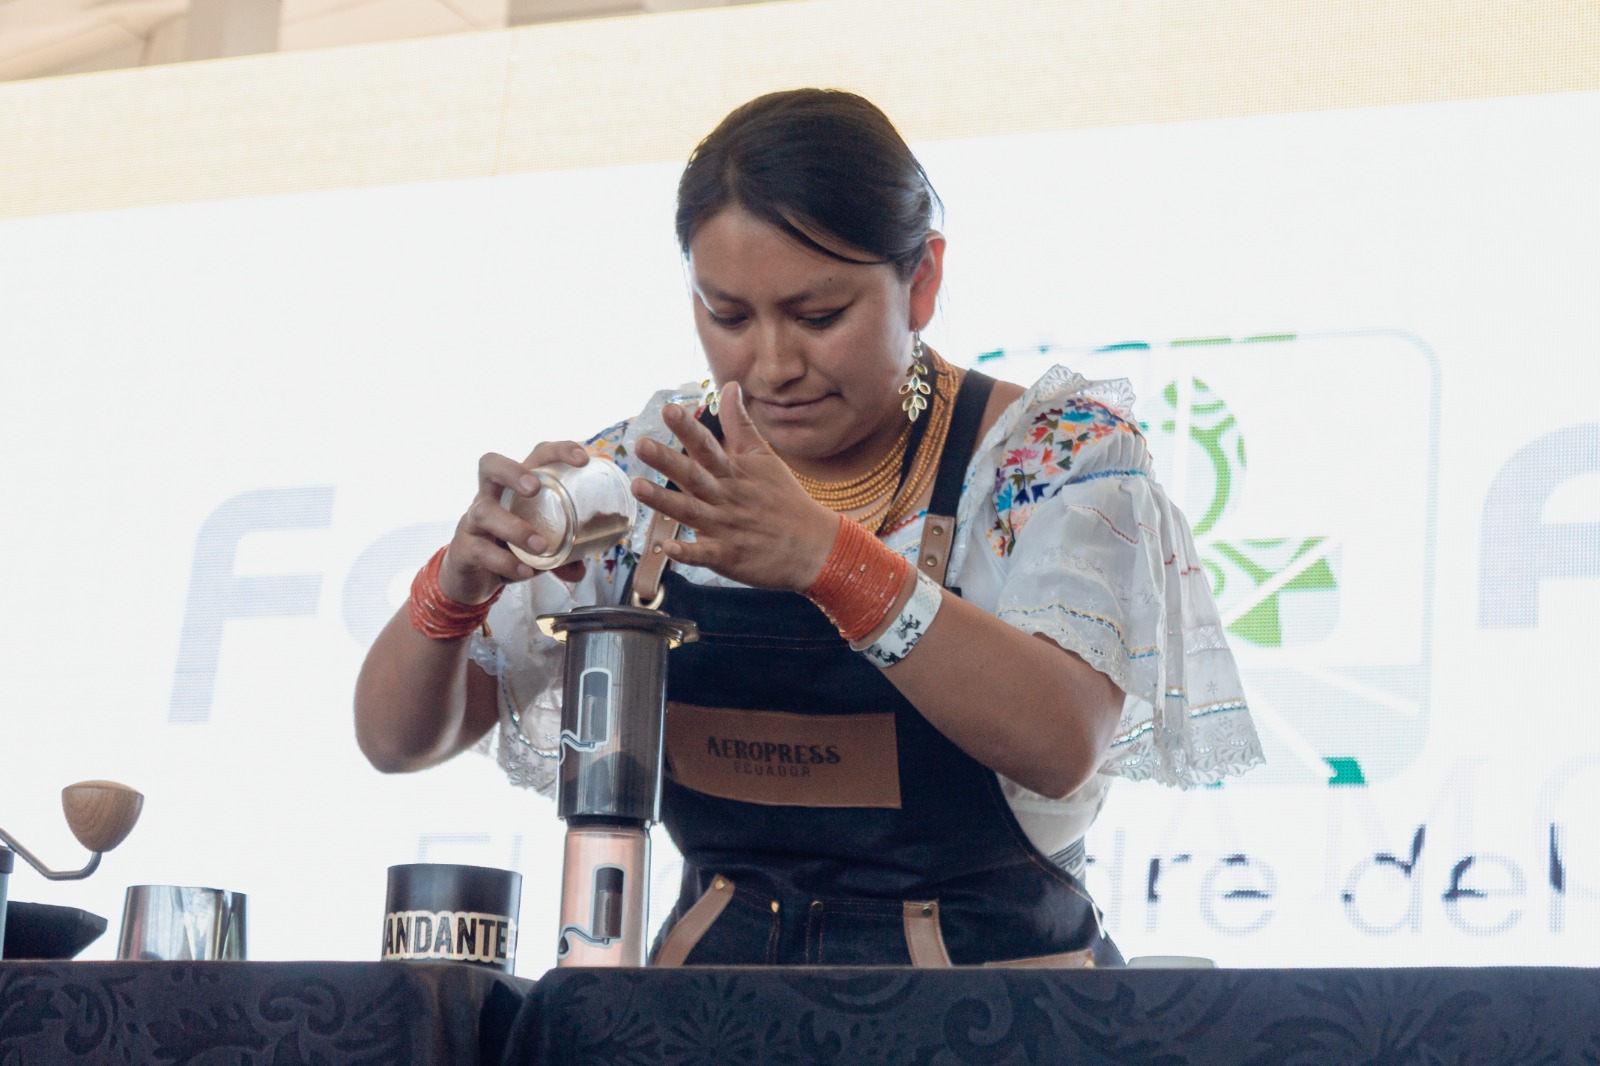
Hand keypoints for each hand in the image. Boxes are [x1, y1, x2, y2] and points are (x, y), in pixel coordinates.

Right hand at [440, 441, 590, 603]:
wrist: (470, 579)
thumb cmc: (508, 550)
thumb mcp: (539, 548)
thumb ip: (562, 557)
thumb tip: (581, 570)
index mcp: (515, 489)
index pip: (535, 457)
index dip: (558, 451)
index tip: (583, 460)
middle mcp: (490, 497)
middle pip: (490, 465)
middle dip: (513, 471)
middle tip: (534, 489)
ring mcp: (472, 521)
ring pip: (484, 511)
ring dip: (515, 528)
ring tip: (540, 546)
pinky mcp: (463, 548)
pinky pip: (480, 550)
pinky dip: (505, 562)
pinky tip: (524, 572)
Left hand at [630, 381, 839, 592]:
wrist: (815, 546)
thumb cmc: (785, 499)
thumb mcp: (765, 457)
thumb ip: (740, 425)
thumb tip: (729, 386)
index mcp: (733, 472)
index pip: (707, 446)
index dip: (687, 428)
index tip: (668, 409)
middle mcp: (726, 497)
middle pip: (694, 475)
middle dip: (667, 460)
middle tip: (641, 444)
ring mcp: (726, 527)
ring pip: (691, 512)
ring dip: (664, 500)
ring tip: (637, 487)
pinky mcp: (728, 557)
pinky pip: (704, 555)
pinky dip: (687, 552)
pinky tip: (666, 547)